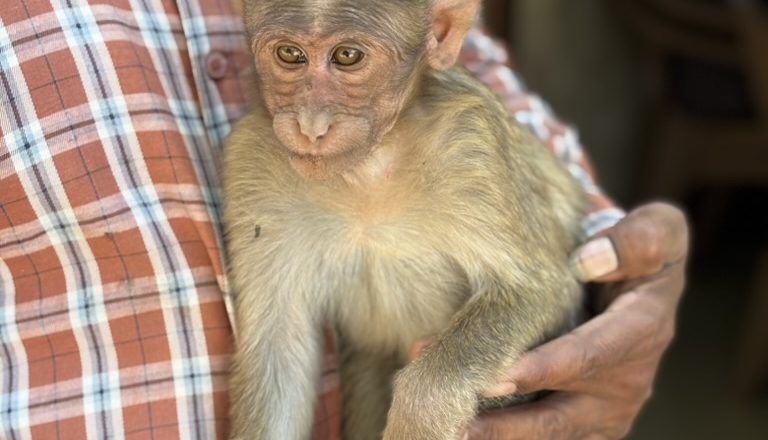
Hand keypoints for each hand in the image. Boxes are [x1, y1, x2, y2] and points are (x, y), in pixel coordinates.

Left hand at [410, 202, 688, 439]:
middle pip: (561, 417)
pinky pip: (546, 437)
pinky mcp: (586, 423)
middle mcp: (626, 383)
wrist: (642, 282)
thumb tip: (592, 260)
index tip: (496, 377)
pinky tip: (464, 428)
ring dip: (497, 434)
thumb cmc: (639, 250)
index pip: (588, 355)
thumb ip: (636, 240)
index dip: (544, 369)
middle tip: (457, 423)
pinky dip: (505, 436)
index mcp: (641, 332)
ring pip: (548, 436)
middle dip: (506, 425)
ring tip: (449, 432)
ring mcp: (605, 411)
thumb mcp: (657, 230)